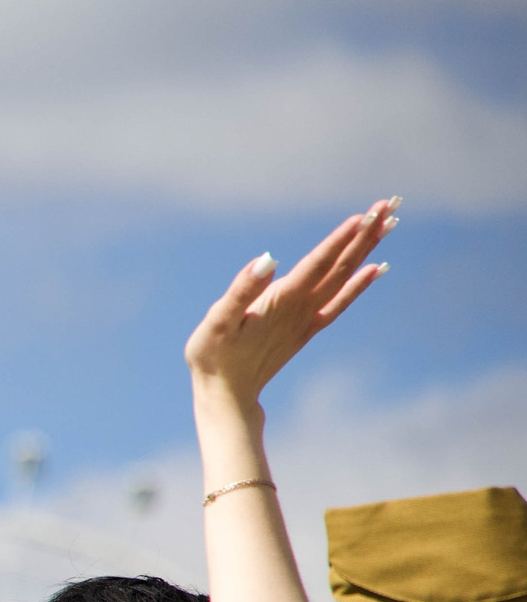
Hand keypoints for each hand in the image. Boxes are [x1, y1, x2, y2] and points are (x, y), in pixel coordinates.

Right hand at [186, 200, 394, 408]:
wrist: (225, 395)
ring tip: (389, 224)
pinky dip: (359, 285)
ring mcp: (307, 319)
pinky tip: (376, 269)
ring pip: (344, 278)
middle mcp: (302, 308)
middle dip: (364, 235)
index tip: (365, 215)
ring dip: (366, 250)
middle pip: (340, 266)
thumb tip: (267, 259)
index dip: (341, 239)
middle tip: (388, 206)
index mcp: (282, 300)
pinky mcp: (306, 330)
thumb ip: (242, 290)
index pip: (318, 263)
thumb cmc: (213, 356)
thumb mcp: (217, 321)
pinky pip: (340, 303)